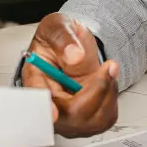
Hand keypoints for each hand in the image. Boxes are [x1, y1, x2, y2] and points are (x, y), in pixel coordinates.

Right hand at [23, 14, 118, 137]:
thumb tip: (74, 56)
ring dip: (107, 91)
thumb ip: (63, 37)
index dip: (45, 108)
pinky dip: (111, 97)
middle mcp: (49, 102)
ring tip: (105, 70)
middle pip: (71, 115)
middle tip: (108, 65)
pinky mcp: (85, 121)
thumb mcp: (58, 25)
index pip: (37, 99)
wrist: (75, 46)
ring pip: (92, 120)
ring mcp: (66, 116)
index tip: (53, 113)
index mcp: (35, 78)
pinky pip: (105, 119)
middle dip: (97, 88)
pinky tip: (104, 82)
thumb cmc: (60, 38)